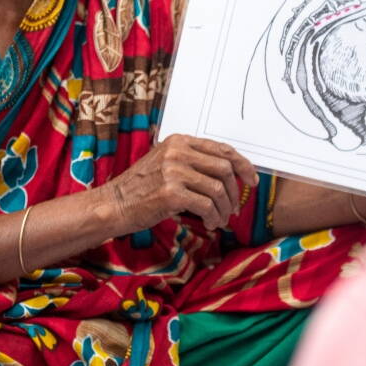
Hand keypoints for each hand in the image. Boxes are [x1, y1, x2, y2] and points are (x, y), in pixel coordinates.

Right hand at [102, 134, 258, 231]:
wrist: (114, 204)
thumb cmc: (141, 188)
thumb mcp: (166, 163)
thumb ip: (193, 162)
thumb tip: (229, 172)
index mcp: (179, 141)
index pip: (222, 149)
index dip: (243, 165)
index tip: (251, 181)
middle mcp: (177, 152)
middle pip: (225, 168)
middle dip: (234, 192)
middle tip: (233, 208)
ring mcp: (174, 172)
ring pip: (218, 189)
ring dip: (225, 208)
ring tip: (221, 219)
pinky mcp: (171, 193)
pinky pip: (207, 206)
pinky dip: (214, 217)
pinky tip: (210, 223)